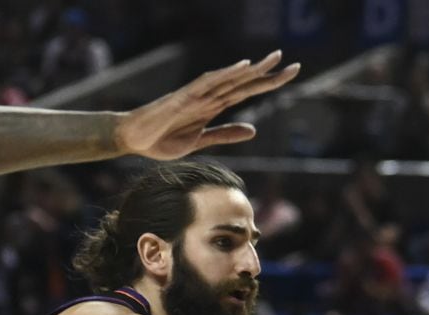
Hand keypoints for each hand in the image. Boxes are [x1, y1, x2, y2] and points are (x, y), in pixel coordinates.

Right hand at [114, 50, 299, 159]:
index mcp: (214, 107)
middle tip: (295, 65)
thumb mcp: (200, 141)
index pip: (246, 92)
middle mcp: (208, 97)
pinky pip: (206, 84)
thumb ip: (225, 134)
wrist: (133, 140)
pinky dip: (224, 75)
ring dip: (251, 70)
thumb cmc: (162, 139)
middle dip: (268, 74)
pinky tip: (241, 68)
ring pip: (229, 79)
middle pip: (243, 83)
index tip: (291, 75)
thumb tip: (254, 130)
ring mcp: (195, 96)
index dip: (268, 84)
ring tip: (273, 60)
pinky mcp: (182, 98)